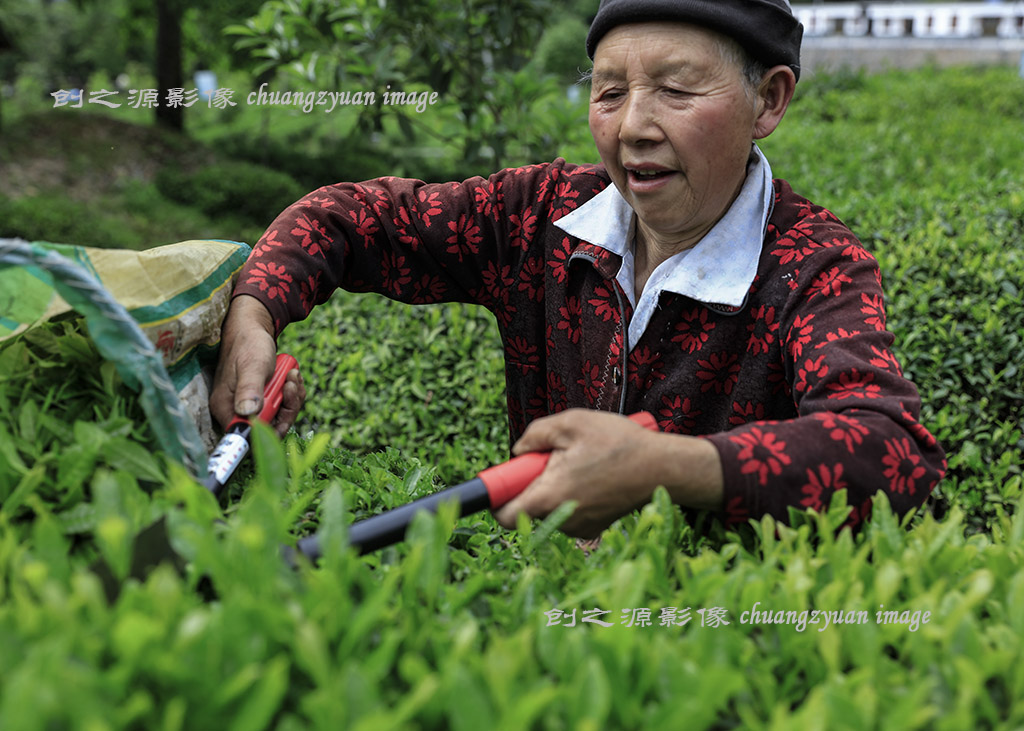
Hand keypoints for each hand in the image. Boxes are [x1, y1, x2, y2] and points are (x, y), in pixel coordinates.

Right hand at [209, 295, 305, 437]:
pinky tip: (292, 377)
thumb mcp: (252, 366)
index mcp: (226, 407)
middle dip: (287, 407)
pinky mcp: (260, 398)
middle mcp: (235, 410)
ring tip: (292, 376)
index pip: (248, 435)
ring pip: (279, 416)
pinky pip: (281, 405)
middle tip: (291, 384)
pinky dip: (291, 393)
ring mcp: (249, 405)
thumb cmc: (248, 344)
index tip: (282, 407)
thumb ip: (250, 389)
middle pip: (268, 427)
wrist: (251, 328)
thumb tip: (248, 413)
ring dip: (292, 397)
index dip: (270, 428)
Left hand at [492, 409, 723, 537]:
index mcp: (551, 496)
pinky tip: (589, 476)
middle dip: (528, 487)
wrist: (663, 468)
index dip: (497, 499)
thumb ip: (535, 434)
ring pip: (548, 511)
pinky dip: (569, 496)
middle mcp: (563, 519)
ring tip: (577, 465)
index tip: (504, 480)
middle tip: (547, 462)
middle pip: (526, 512)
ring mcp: (579, 527)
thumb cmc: (619, 443)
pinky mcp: (594, 527)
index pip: (506, 516)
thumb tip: (518, 451)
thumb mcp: (572, 423)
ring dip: (551, 490)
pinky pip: (567, 513)